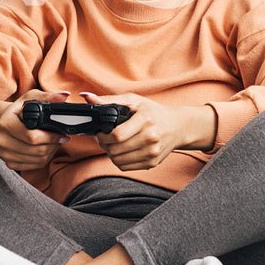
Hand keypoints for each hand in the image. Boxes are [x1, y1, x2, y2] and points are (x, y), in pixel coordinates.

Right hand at [0, 90, 72, 171]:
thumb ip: (48, 97)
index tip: (61, 133)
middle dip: (54, 144)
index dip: (51, 136)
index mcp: (5, 123)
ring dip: (51, 152)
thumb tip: (64, 96)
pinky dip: (44, 159)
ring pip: (38, 160)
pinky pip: (35, 166)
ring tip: (54, 142)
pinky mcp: (10, 163)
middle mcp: (2, 140)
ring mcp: (5, 154)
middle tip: (61, 138)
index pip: (32, 137)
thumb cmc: (21, 110)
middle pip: (37, 150)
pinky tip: (46, 149)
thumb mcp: (32, 98)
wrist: (6, 122)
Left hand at [82, 92, 216, 170]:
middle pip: (116, 150)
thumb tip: (87, 97)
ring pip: (118, 161)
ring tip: (112, 144)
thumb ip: (109, 100)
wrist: (178, 127)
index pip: (117, 135)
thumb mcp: (134, 101)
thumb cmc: (153, 112)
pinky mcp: (152, 163)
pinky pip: (126, 167)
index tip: (100, 132)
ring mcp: (152, 152)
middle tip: (104, 138)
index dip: (103, 136)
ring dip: (110, 153)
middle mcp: (151, 138)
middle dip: (104, 145)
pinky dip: (119, 160)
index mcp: (146, 120)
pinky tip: (122, 151)